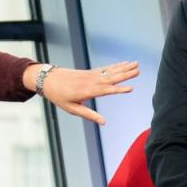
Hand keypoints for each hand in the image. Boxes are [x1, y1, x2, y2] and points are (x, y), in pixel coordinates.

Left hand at [24, 61, 138, 124]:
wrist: (47, 79)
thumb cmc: (59, 96)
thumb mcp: (72, 109)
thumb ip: (89, 115)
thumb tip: (104, 122)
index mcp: (87, 91)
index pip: (107, 90)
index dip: (119, 89)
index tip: (131, 88)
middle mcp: (91, 81)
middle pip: (111, 77)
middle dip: (125, 74)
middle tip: (138, 70)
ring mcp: (90, 75)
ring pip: (110, 71)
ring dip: (123, 68)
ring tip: (136, 64)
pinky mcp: (89, 71)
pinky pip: (105, 68)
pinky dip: (115, 66)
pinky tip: (123, 64)